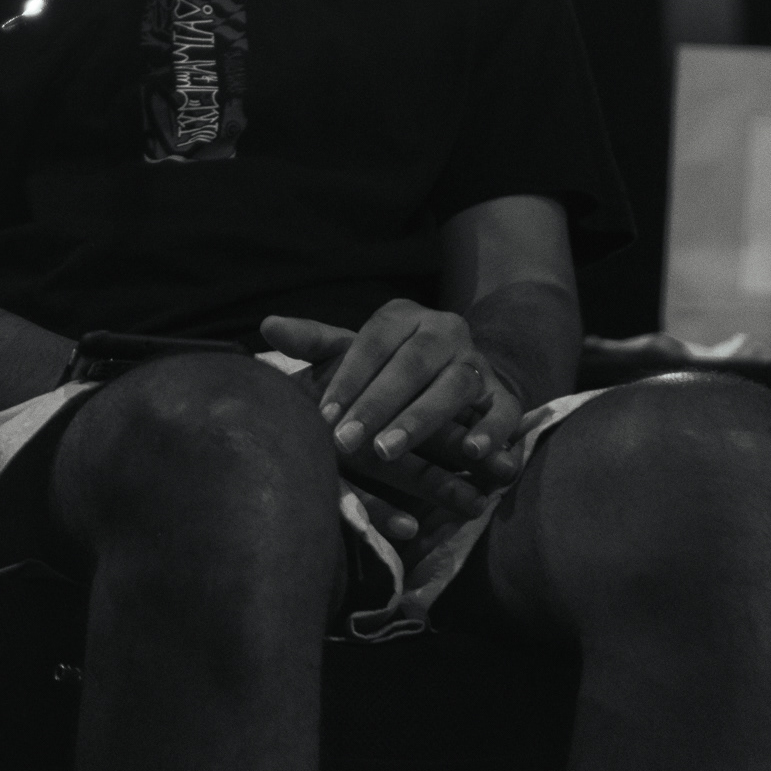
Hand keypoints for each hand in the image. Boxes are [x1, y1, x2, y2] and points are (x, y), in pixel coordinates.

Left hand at [262, 301, 529, 490]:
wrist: (456, 373)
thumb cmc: (388, 369)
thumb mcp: (351, 353)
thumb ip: (314, 342)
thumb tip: (267, 324)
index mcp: (404, 317)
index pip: (372, 342)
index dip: (348, 378)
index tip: (323, 417)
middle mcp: (444, 331)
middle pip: (411, 363)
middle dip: (377, 405)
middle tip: (346, 443)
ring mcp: (476, 363)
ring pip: (454, 385)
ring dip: (420, 420)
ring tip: (387, 451)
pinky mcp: (504, 396)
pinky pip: (503, 412)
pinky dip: (490, 432)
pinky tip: (471, 454)